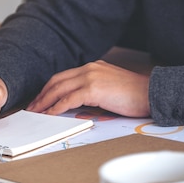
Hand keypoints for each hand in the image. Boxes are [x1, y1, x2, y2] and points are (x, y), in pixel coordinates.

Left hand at [26, 60, 150, 116]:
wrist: (151, 93)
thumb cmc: (135, 95)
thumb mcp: (110, 88)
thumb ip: (94, 90)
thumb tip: (79, 103)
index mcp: (92, 67)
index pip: (63, 76)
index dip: (49, 89)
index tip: (40, 99)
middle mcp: (89, 68)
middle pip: (56, 81)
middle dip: (42, 95)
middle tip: (32, 107)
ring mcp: (90, 77)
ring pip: (58, 89)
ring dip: (44, 102)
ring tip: (35, 113)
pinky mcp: (93, 89)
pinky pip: (67, 100)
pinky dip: (56, 108)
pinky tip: (49, 115)